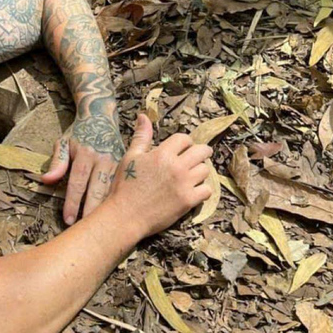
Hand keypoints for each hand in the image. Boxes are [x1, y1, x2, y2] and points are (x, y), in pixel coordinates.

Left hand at [41, 114, 124, 225]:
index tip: (68, 220)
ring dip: (106, 210)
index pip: (77, 183)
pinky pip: (122, 188)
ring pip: (112, 191)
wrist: (102, 115)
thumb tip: (46, 180)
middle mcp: (103, 159)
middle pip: (96, 190)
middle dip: (90, 211)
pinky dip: (118, 203)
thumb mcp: (64, 142)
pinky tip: (116, 216)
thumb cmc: (79, 133)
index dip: (72, 203)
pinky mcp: (127, 167)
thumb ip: (56, 163)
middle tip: (86, 232)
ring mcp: (118, 163)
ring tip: (101, 229)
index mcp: (85, 154)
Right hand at [108, 114, 212, 237]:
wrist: (125, 216)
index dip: (184, 143)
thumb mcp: (131, 158)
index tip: (182, 150)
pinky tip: (193, 191)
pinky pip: (207, 190)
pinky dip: (202, 190)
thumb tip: (143, 116)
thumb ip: (141, 137)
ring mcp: (184, 184)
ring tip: (192, 177)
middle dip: (201, 153)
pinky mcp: (188, 201)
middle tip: (195, 159)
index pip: (184, 139)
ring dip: (200, 172)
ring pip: (205, 170)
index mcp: (162, 154)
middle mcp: (177, 166)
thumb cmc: (125, 186)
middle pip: (202, 151)